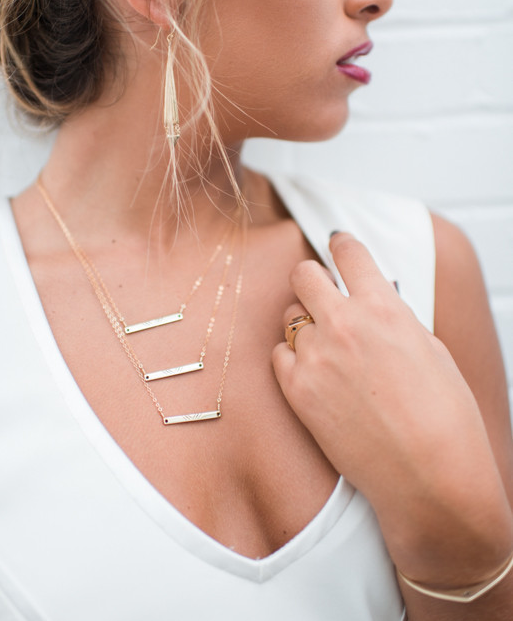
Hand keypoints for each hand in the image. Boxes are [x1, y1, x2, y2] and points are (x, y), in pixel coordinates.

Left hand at [272, 232, 511, 582]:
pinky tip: (313, 374)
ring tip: (326, 349)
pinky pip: (278, 356)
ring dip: (304, 325)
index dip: (342, 244)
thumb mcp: (430, 350)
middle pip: (303, 274)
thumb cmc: (444, 417)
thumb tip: (374, 304)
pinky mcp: (296, 390)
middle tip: (319, 293)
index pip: (349, 253)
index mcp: (384, 307)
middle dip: (312, 280)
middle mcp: (344, 324)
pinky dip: (292, 360)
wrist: (429, 478)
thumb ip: (393, 319)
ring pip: (289, 317)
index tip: (337, 244)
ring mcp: (316, 357)